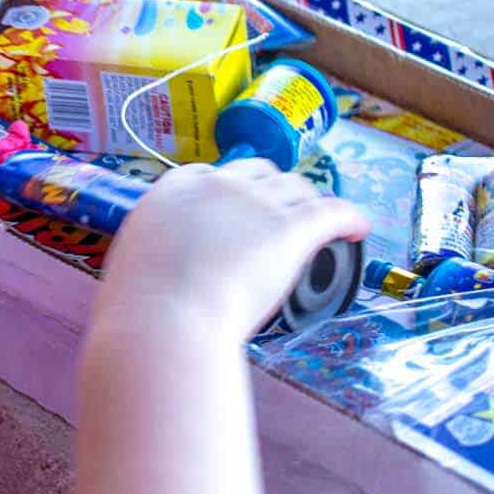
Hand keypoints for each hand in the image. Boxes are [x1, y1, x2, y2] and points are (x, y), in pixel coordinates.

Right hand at [97, 159, 369, 340]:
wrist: (164, 320)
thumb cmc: (139, 306)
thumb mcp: (134, 261)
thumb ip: (155, 252)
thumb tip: (160, 271)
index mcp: (176, 188)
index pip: (214, 173)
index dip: (232, 190)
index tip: (237, 209)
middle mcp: (219, 184)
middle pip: (261, 173)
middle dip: (274, 190)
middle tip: (281, 216)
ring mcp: (258, 203)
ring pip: (297, 188)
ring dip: (308, 202)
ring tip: (320, 221)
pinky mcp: (291, 229)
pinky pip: (331, 212)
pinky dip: (348, 217)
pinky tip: (358, 227)